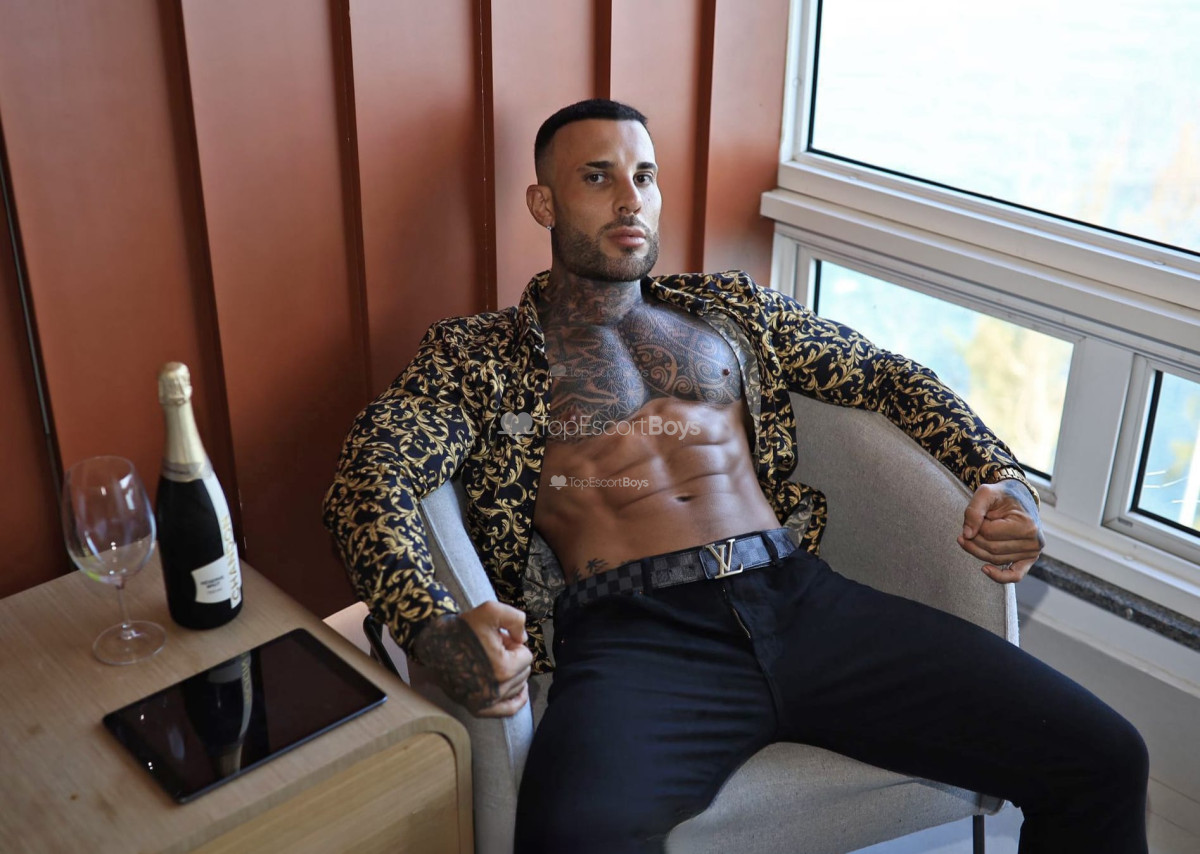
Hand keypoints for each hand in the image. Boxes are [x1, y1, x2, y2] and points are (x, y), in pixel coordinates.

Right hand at [412, 601, 532, 717]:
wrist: (434, 644)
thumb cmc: (463, 628)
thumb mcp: (491, 610)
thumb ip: (516, 619)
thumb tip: (523, 640)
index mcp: (502, 668)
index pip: (526, 656)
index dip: (512, 643)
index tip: (497, 638)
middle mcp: (495, 691)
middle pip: (523, 672)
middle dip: (512, 658)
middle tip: (492, 648)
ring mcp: (486, 703)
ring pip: (517, 686)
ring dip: (509, 672)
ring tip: (489, 660)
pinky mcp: (477, 709)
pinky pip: (508, 710)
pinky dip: (516, 699)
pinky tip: (518, 688)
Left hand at [957, 480, 1044, 583]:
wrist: (1019, 498)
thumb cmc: (1002, 496)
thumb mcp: (985, 493)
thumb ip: (974, 510)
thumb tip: (967, 534)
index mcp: (1027, 525)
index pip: (989, 533)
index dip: (976, 526)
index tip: (977, 516)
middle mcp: (1034, 542)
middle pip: (992, 549)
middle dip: (974, 540)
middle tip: (967, 529)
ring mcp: (1032, 553)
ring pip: (996, 560)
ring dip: (978, 550)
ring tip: (971, 537)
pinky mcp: (1028, 560)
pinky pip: (1014, 575)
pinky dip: (999, 576)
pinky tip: (984, 569)